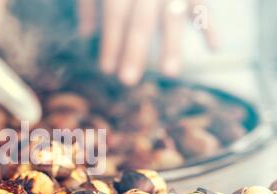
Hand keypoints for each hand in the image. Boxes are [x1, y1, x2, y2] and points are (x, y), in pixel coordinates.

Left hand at [78, 0, 215, 84]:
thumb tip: (85, 34)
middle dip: (134, 50)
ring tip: (170, 72)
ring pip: (173, 15)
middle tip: (128, 80)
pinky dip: (210, 24)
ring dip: (172, 44)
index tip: (106, 70)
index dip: (110, 42)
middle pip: (141, 20)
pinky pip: (204, 3)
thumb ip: (89, 1)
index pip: (115, 16)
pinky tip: (214, 48)